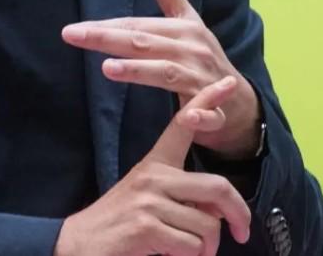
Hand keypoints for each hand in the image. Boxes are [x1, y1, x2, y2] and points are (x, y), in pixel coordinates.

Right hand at [54, 76, 251, 255]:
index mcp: (155, 163)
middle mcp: (153, 175)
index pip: (183, 125)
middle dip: (238, 213)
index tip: (228, 83)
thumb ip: (183, 194)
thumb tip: (220, 210)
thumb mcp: (150, 198)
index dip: (207, 102)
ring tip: (186, 249)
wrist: (82, 243)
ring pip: (208, 224)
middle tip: (241, 232)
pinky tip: (168, 253)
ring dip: (206, 246)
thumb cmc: (122, 222)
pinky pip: (192, 245)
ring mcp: (149, 200)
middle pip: (218, 187)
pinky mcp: (147, 225)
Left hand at [61, 0, 261, 157]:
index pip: (136, 26)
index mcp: (182, 29)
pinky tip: (186, 119)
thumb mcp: (187, 18)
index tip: (73, 28)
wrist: (238, 99)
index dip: (105, 26)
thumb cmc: (201, 55)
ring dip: (139, 71)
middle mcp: (191, 50)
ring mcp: (203, 80)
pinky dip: (199, 117)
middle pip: (144, 43)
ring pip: (167, 74)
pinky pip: (207, 114)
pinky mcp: (214, 109)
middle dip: (107, 39)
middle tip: (73, 35)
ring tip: (108, 68)